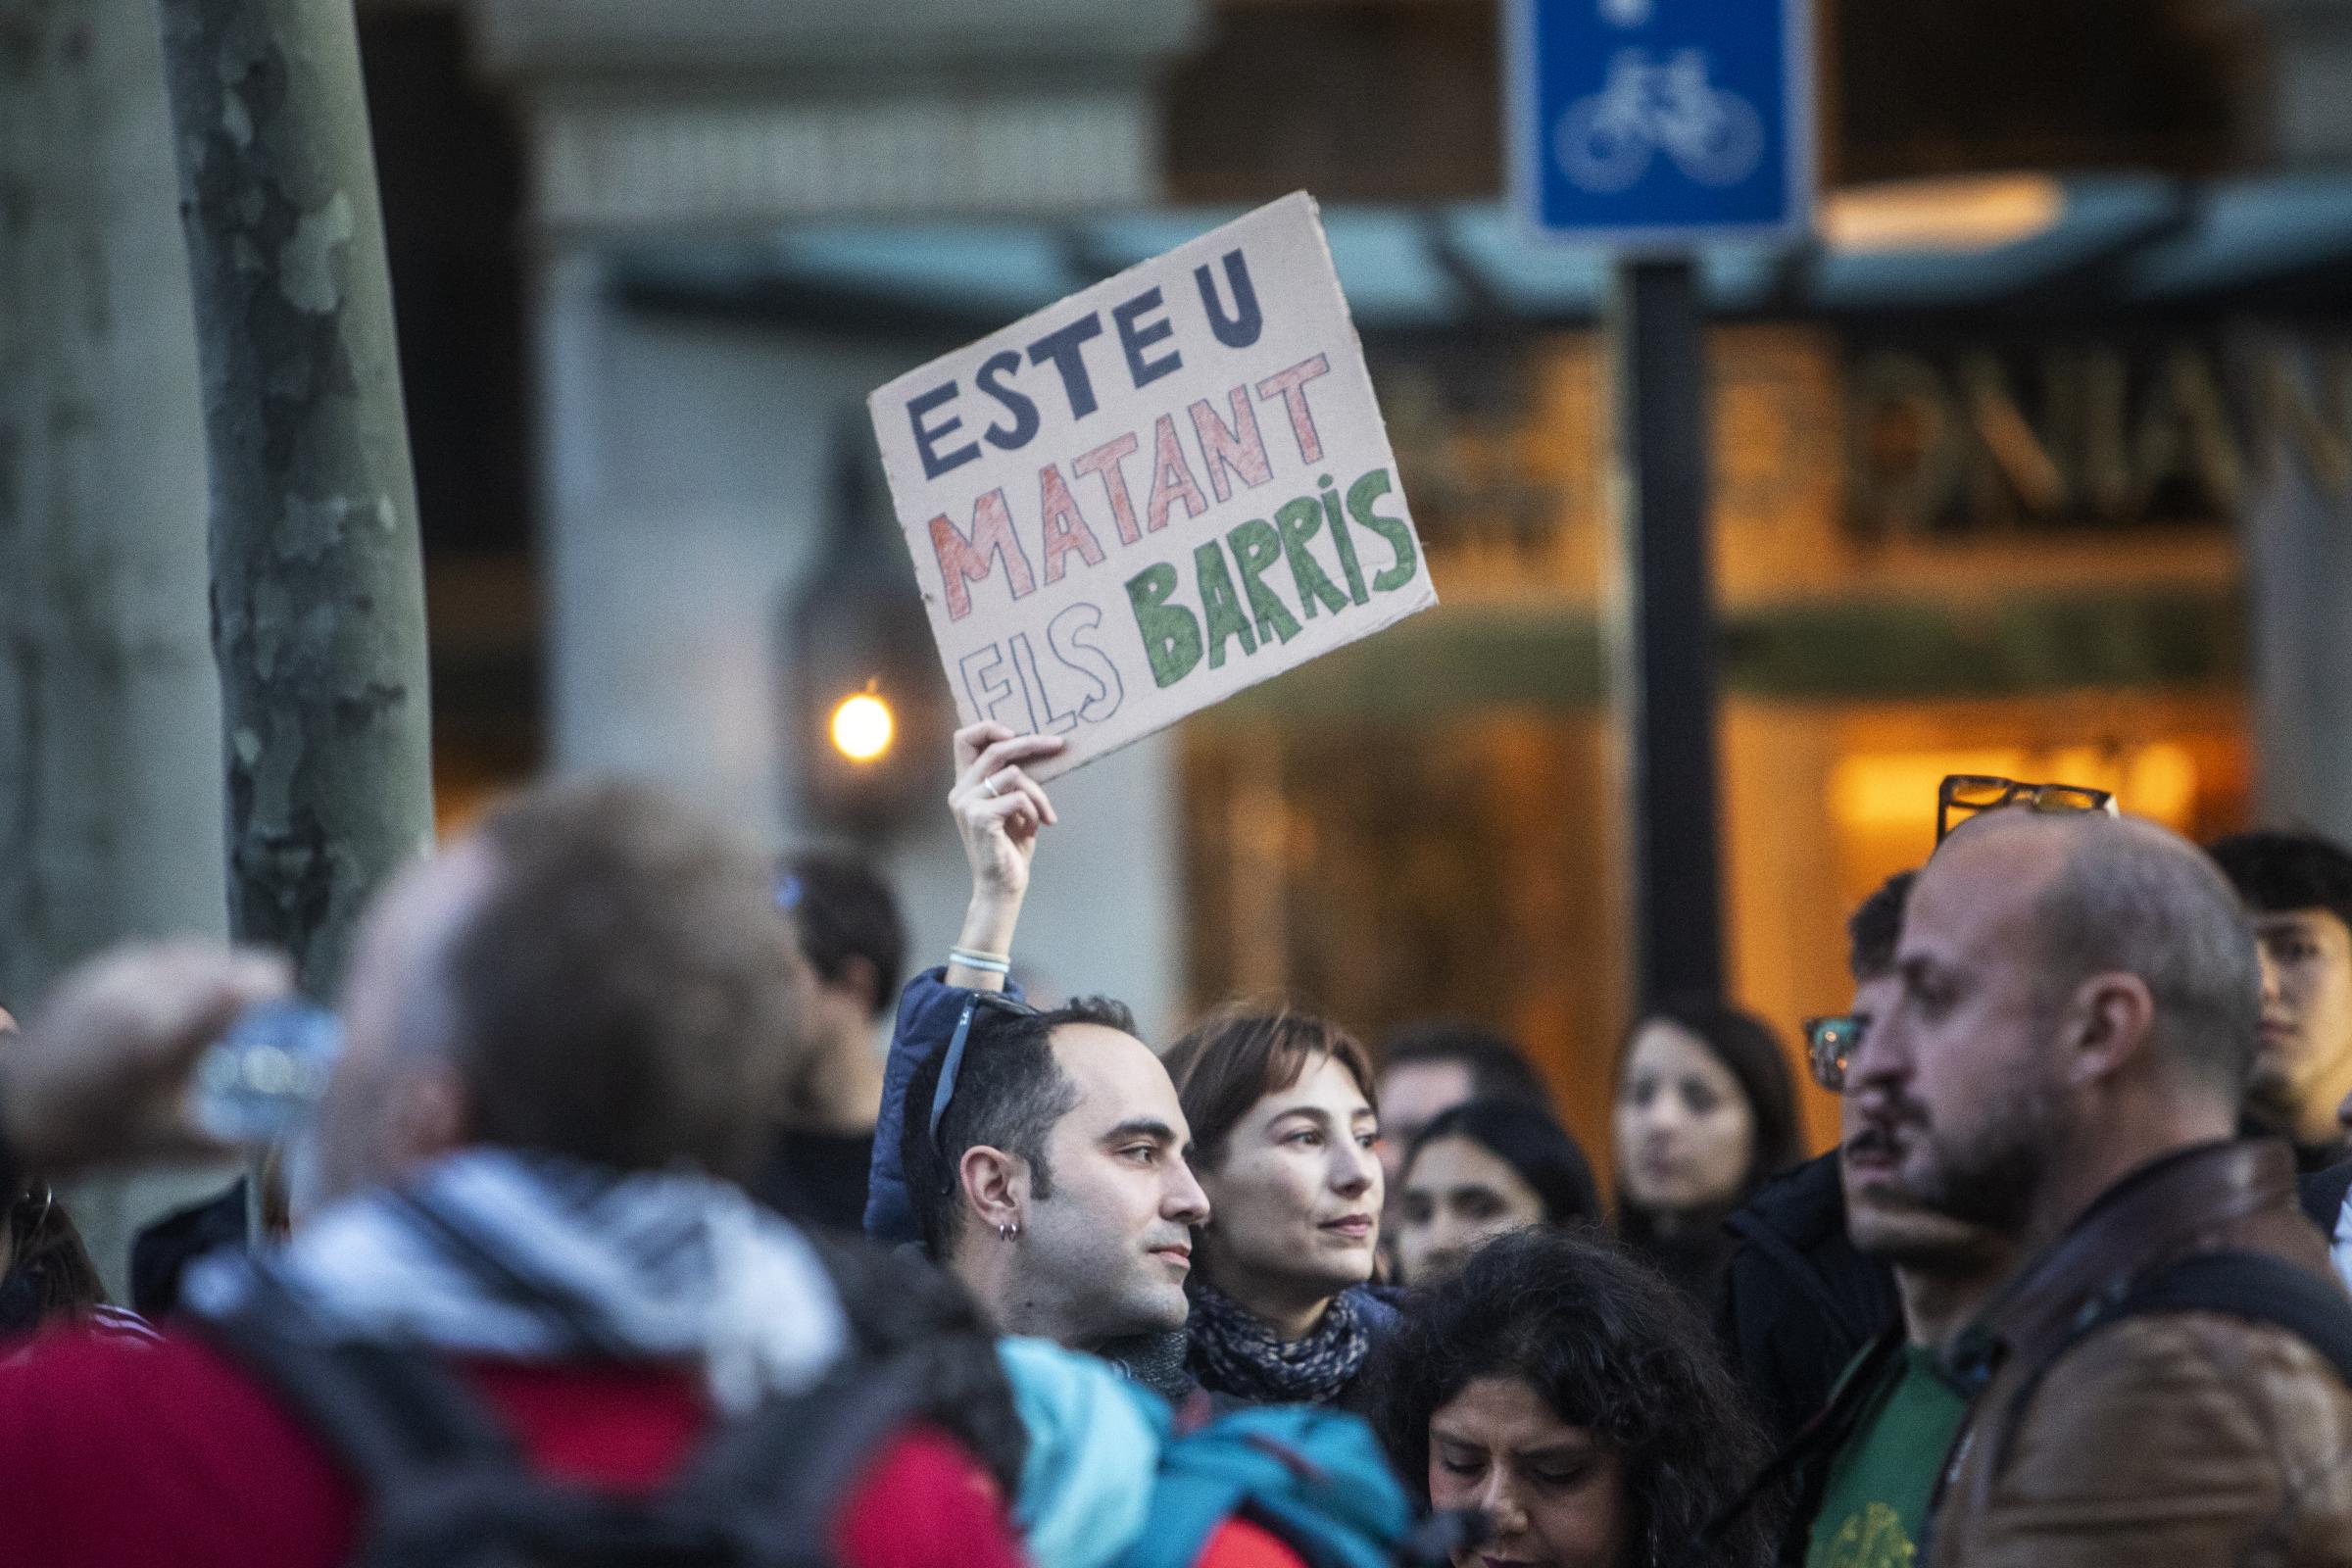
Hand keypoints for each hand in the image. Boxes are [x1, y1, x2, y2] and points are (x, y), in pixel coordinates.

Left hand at [0, 942, 291, 1174]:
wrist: (11, 1111)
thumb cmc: (92, 1132)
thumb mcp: (167, 1145)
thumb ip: (233, 1137)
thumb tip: (288, 1130)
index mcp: (166, 1029)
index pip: (252, 982)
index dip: (280, 997)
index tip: (284, 1023)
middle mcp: (147, 987)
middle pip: (232, 962)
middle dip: (252, 991)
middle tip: (252, 1029)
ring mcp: (121, 970)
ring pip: (200, 952)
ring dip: (219, 977)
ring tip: (215, 1015)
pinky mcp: (103, 965)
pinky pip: (164, 955)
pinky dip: (184, 974)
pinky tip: (175, 1005)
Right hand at [949, 722, 1064, 908]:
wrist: (1003, 886)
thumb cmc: (1011, 848)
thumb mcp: (1014, 807)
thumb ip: (1014, 781)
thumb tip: (1038, 747)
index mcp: (965, 785)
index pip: (964, 739)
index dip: (989, 728)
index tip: (1016, 732)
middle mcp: (960, 791)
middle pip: (996, 748)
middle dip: (1031, 743)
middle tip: (1058, 744)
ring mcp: (967, 803)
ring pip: (1015, 774)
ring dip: (1039, 795)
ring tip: (1044, 816)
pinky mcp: (980, 816)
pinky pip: (1019, 797)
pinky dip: (1034, 811)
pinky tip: (1035, 828)